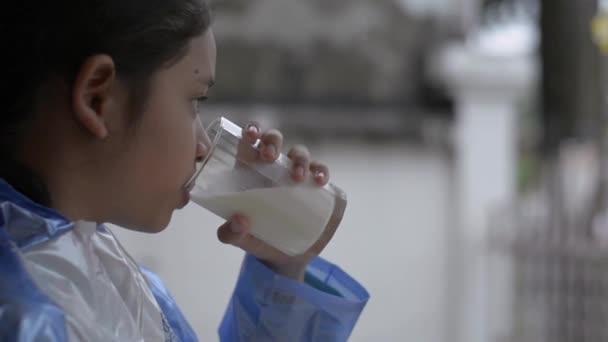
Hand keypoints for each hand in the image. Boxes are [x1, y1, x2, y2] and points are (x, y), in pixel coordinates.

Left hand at [215, 121, 339, 280]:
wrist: (282, 257)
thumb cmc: (256, 237)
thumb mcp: (239, 239)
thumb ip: (231, 233)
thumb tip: (239, 220)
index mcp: (249, 170)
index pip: (248, 142)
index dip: (250, 131)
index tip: (251, 136)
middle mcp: (272, 167)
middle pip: (274, 139)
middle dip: (273, 141)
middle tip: (270, 157)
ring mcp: (294, 174)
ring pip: (299, 152)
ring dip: (299, 158)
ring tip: (297, 177)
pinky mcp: (313, 186)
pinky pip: (320, 170)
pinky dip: (321, 170)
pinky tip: (319, 180)